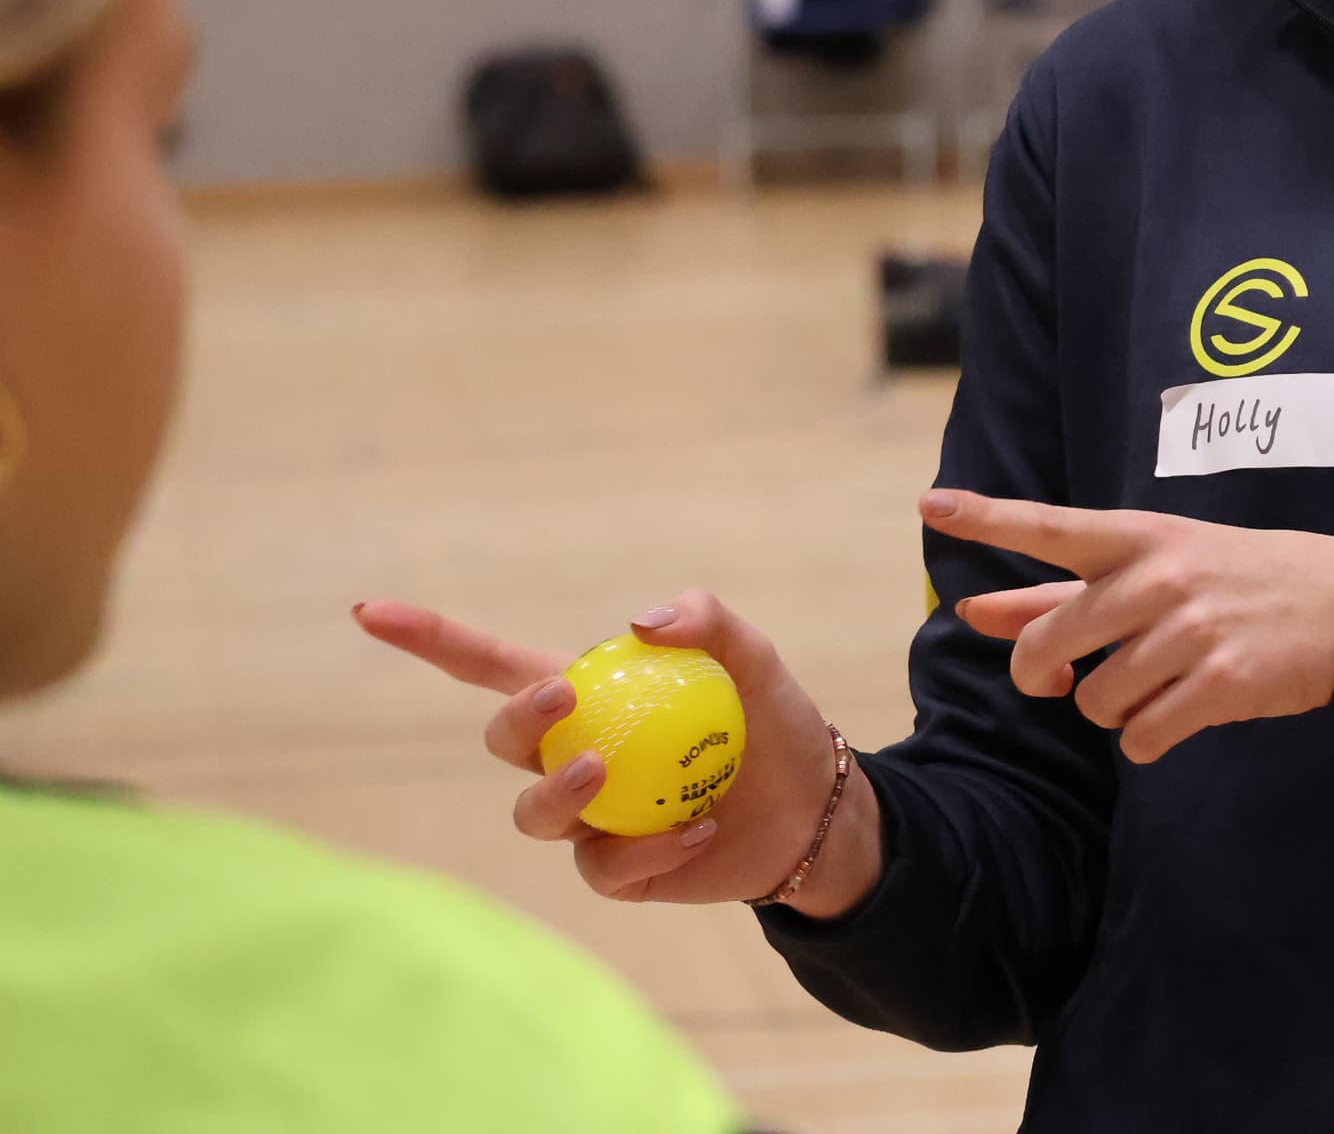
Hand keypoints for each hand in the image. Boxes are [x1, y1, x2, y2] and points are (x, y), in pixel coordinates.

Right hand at [353, 592, 867, 909]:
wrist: (817, 811)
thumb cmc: (775, 724)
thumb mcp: (754, 659)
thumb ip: (708, 621)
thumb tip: (639, 623)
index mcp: (592, 694)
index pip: (491, 665)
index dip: (429, 640)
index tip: (366, 612)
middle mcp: (574, 755)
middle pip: (503, 739)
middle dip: (518, 719)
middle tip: (565, 697)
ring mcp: (589, 818)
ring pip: (533, 812)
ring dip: (559, 792)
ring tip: (607, 773)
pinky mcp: (617, 871)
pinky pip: (602, 867)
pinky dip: (650, 849)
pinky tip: (699, 829)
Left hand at [924, 490, 1333, 764]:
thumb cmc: (1240, 579)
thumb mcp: (1161, 564)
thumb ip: (1061, 593)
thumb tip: (975, 610)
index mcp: (1141, 538)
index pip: (1051, 527)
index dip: (987, 518)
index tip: (931, 505)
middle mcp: (1159, 578)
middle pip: (1050, 645)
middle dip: (1043, 675)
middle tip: (1061, 679)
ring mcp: (1190, 631)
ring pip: (1094, 702)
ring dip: (1113, 709)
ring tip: (1158, 682)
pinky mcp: (1219, 683)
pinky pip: (1141, 738)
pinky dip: (1150, 739)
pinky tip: (1182, 712)